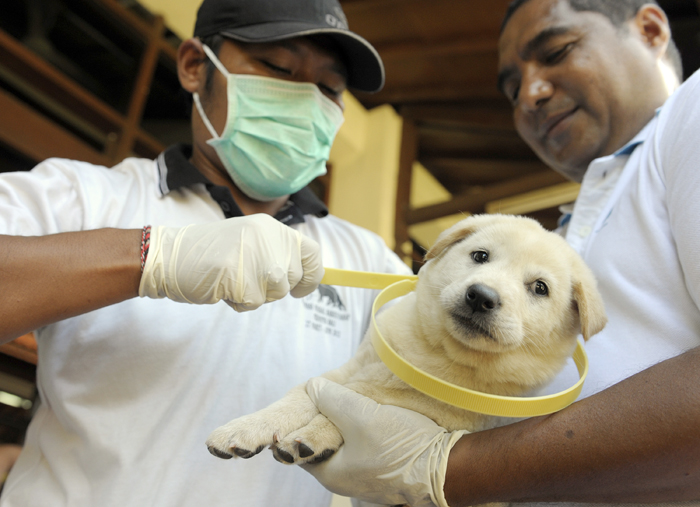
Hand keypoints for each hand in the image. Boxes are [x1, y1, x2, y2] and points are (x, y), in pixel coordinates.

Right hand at [139, 214, 322, 310]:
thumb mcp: (249, 243)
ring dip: (257, 295)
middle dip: (275, 288)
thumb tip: (307, 277)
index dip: (313, 274)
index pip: (312, 252)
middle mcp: (268, 238)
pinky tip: (222, 286)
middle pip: (294, 277)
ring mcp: (255, 256)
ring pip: (277, 292)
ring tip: (233, 279)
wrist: (170, 256)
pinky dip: (238, 303)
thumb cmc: (210, 254)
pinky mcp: (241, 277)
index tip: (303, 288)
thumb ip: (276, 254)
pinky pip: (253, 303)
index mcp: (271, 227)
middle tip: (247, 277)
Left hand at [301, 377, 467, 506]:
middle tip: (334, 392)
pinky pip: (367, 444)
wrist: (448, 465)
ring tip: (356, 398)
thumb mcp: (359, 415)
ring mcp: (367, 476)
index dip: (304, 419)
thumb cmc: (400, 447)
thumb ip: (330, 399)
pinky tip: (374, 411)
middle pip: (326, 441)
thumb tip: (311, 387)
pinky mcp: (387, 468)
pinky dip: (366, 427)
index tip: (311, 396)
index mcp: (331, 474)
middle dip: (329, 416)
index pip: (302, 444)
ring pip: (348, 441)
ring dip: (349, 420)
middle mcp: (346, 480)